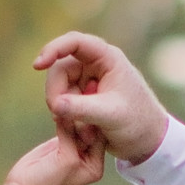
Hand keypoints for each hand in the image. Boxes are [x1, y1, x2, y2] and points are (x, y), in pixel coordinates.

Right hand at [3, 118, 105, 184]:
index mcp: (95, 166)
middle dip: (82, 119)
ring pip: (77, 127)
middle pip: (90, 131)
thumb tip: (70, 111)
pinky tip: (57, 113)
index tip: (86, 111)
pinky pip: (65, 126)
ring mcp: (74, 150)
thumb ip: (72, 136)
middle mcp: (88, 158)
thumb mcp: (67, 159)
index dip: (94, 125)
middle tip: (75, 105)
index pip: (100, 140)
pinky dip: (62, 119)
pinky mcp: (60, 143)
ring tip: (64, 108)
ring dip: (71, 117)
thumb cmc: (47, 180)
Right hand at [35, 31, 168, 162]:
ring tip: (83, 131)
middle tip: (60, 117)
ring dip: (64, 110)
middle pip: (60, 69)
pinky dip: (68, 118)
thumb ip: (82, 108)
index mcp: (108, 58)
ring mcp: (88, 81)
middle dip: (57, 93)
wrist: (147, 142)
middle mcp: (96, 65)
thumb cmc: (137, 123)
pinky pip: (64, 103)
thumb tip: (55, 104)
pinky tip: (83, 132)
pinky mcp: (83, 97)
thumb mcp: (110, 115)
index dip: (53, 49)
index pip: (74, 42)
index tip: (37, 66)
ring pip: (60, 88)